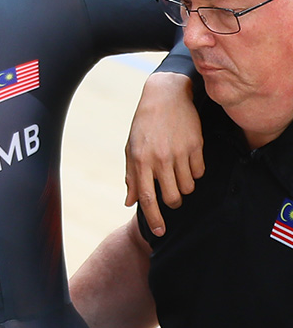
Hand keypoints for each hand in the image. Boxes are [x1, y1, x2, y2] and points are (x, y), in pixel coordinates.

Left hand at [125, 70, 202, 235]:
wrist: (166, 96)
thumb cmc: (144, 125)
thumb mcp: (131, 148)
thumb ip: (131, 176)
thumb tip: (129, 202)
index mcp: (140, 160)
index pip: (146, 196)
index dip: (153, 216)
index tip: (158, 231)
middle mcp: (160, 159)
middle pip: (172, 197)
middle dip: (173, 202)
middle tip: (171, 194)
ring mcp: (179, 153)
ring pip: (188, 187)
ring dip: (184, 186)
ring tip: (177, 173)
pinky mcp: (196, 146)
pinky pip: (199, 172)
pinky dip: (194, 172)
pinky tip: (187, 161)